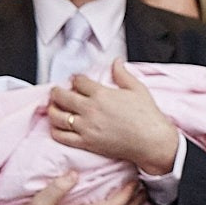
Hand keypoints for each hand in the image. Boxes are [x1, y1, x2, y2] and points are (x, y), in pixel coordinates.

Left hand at [49, 61, 179, 174]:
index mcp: (101, 94)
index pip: (78, 81)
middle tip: (57, 91)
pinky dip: (55, 130)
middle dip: (56, 91)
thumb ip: (123, 74)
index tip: (76, 81)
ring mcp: (86, 127)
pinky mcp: (86, 142)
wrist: (153, 142)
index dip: (75, 79)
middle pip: (61, 96)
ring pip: (57, 116)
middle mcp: (90, 110)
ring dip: (52, 109)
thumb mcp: (138, 89)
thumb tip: (117, 62)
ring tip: (55, 107)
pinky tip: (59, 126)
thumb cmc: (148, 117)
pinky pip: (61, 136)